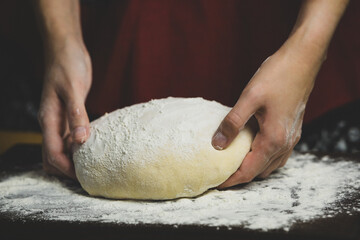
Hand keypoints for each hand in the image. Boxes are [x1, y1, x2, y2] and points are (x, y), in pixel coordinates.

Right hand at [38, 38, 91, 178]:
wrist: (66, 50)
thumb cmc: (66, 66)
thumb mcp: (73, 89)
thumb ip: (76, 115)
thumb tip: (81, 141)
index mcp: (49, 119)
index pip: (53, 153)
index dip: (65, 168)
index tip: (82, 178)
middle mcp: (53, 123)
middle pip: (54, 156)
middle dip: (68, 169)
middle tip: (89, 176)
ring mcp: (61, 120)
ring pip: (64, 148)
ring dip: (75, 159)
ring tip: (94, 166)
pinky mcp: (71, 114)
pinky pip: (73, 136)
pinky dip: (81, 145)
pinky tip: (96, 145)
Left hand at [212, 46, 319, 187]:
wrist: (302, 61)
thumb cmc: (277, 76)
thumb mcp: (249, 98)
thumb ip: (232, 123)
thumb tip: (216, 145)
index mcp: (273, 139)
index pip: (248, 171)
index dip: (230, 180)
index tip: (215, 183)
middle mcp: (285, 143)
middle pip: (259, 171)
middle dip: (240, 176)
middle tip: (220, 173)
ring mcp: (291, 137)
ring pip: (269, 164)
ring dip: (252, 168)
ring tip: (233, 163)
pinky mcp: (292, 130)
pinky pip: (277, 154)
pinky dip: (262, 158)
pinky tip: (251, 147)